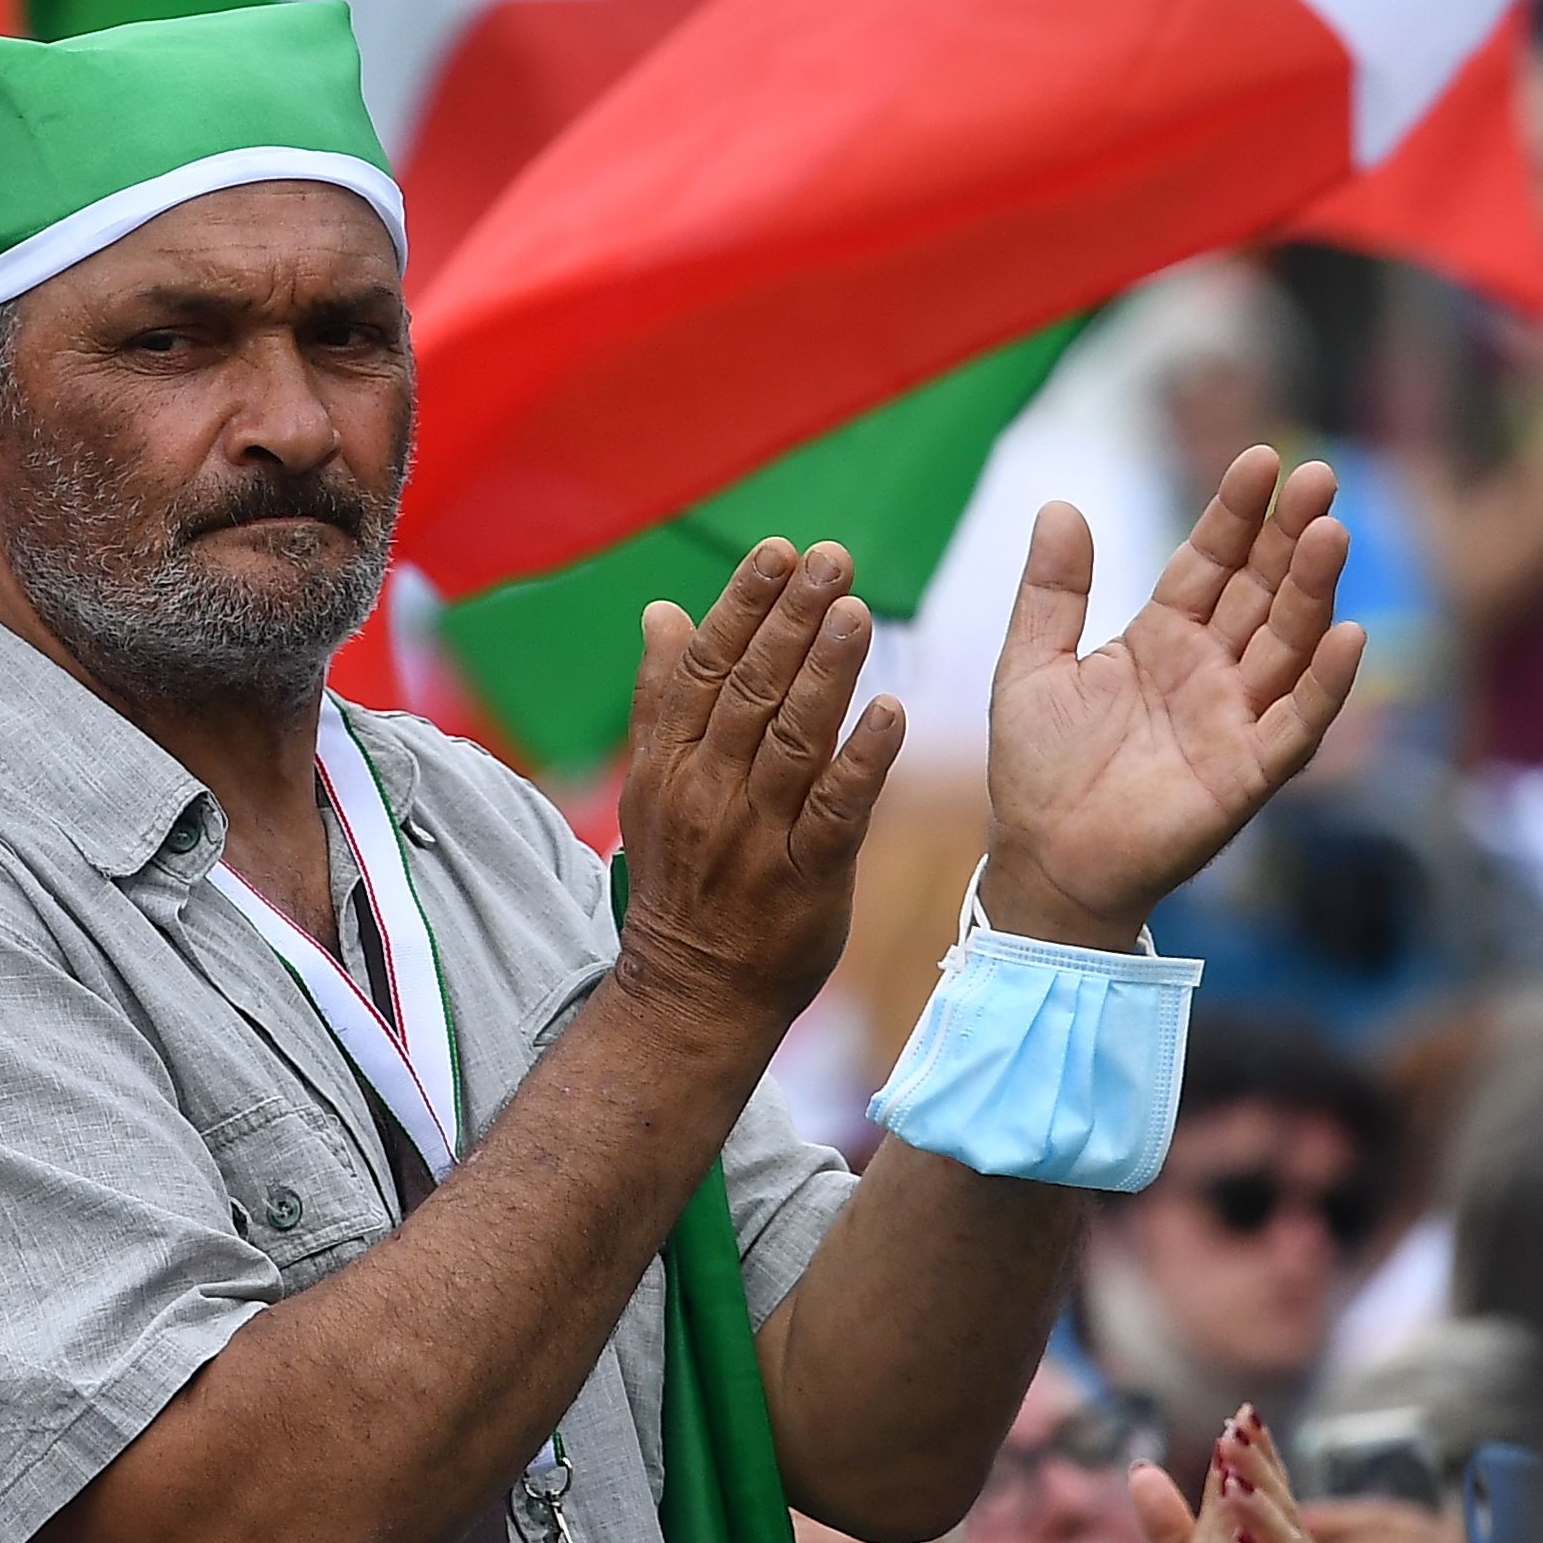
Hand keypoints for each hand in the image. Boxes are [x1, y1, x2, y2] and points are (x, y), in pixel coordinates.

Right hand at [611, 540, 903, 1038]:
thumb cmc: (683, 877)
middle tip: (831, 558)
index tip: (777, 553)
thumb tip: (662, 610)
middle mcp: (706, 788)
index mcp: (668, 761)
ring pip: (790, 738)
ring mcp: (754, 833)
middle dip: (790, 618)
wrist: (693, 989)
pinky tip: (890, 712)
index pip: (703, 667)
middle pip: (748, 690)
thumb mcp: (651, 786)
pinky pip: (835, 810)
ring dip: (825, 671)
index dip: (741, 606)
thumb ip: (661, 698)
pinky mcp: (804, 875)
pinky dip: (861, 759)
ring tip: (858, 610)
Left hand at [981, 448, 1363, 947]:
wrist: (1042, 860)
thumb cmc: (1038, 768)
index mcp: (1161, 638)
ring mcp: (1234, 718)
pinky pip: (1295, 723)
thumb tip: (1058, 506)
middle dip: (1288, 535)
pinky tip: (1347, 636)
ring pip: (1287, 644)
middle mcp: (1209, 670)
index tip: (1259, 460)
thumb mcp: (1030, 664)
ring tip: (1332, 533)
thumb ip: (1051, 591)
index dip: (1234, 514)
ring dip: (1313, 590)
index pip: (1209, 562)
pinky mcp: (1246, 772)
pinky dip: (1324, 684)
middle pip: (1261, 590)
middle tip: (1318, 474)